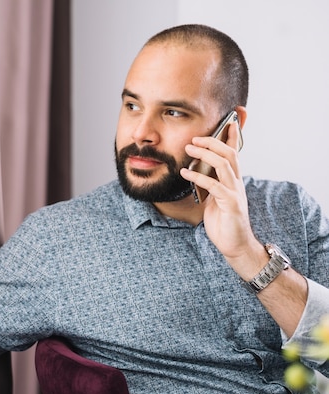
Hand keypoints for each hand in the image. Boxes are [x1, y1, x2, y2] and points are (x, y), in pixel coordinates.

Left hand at [180, 123, 264, 270]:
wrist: (235, 245)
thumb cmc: (223, 222)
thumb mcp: (214, 199)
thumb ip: (209, 184)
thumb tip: (195, 171)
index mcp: (233, 180)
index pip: (235, 153)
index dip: (233, 136)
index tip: (229, 120)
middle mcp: (236, 183)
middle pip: (229, 153)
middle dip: (213, 142)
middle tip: (194, 138)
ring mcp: (235, 192)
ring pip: (224, 165)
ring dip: (206, 154)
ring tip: (189, 149)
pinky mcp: (230, 204)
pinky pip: (214, 186)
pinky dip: (198, 177)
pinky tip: (185, 174)